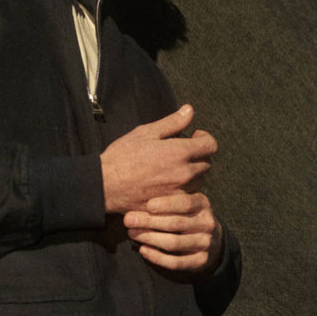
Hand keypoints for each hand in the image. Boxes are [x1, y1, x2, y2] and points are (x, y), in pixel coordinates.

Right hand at [100, 104, 216, 213]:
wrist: (105, 185)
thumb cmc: (123, 156)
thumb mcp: (146, 133)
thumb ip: (172, 123)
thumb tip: (189, 110)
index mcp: (180, 152)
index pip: (211, 145)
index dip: (205, 139)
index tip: (194, 137)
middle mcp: (184, 173)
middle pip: (206, 164)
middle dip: (198, 156)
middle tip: (181, 153)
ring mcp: (179, 192)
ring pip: (199, 182)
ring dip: (192, 174)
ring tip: (174, 169)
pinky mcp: (171, 205)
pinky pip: (188, 197)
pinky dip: (183, 190)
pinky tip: (169, 184)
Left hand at [123, 192, 222, 271]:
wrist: (211, 241)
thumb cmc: (188, 216)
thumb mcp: (185, 202)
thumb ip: (169, 197)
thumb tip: (139, 193)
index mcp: (202, 204)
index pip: (185, 203)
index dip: (166, 204)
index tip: (148, 205)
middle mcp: (207, 223)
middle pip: (175, 223)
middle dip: (149, 221)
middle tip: (128, 220)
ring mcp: (205, 243)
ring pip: (174, 243)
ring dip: (149, 238)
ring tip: (132, 233)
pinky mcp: (201, 260)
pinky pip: (176, 262)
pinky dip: (157, 257)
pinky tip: (143, 250)